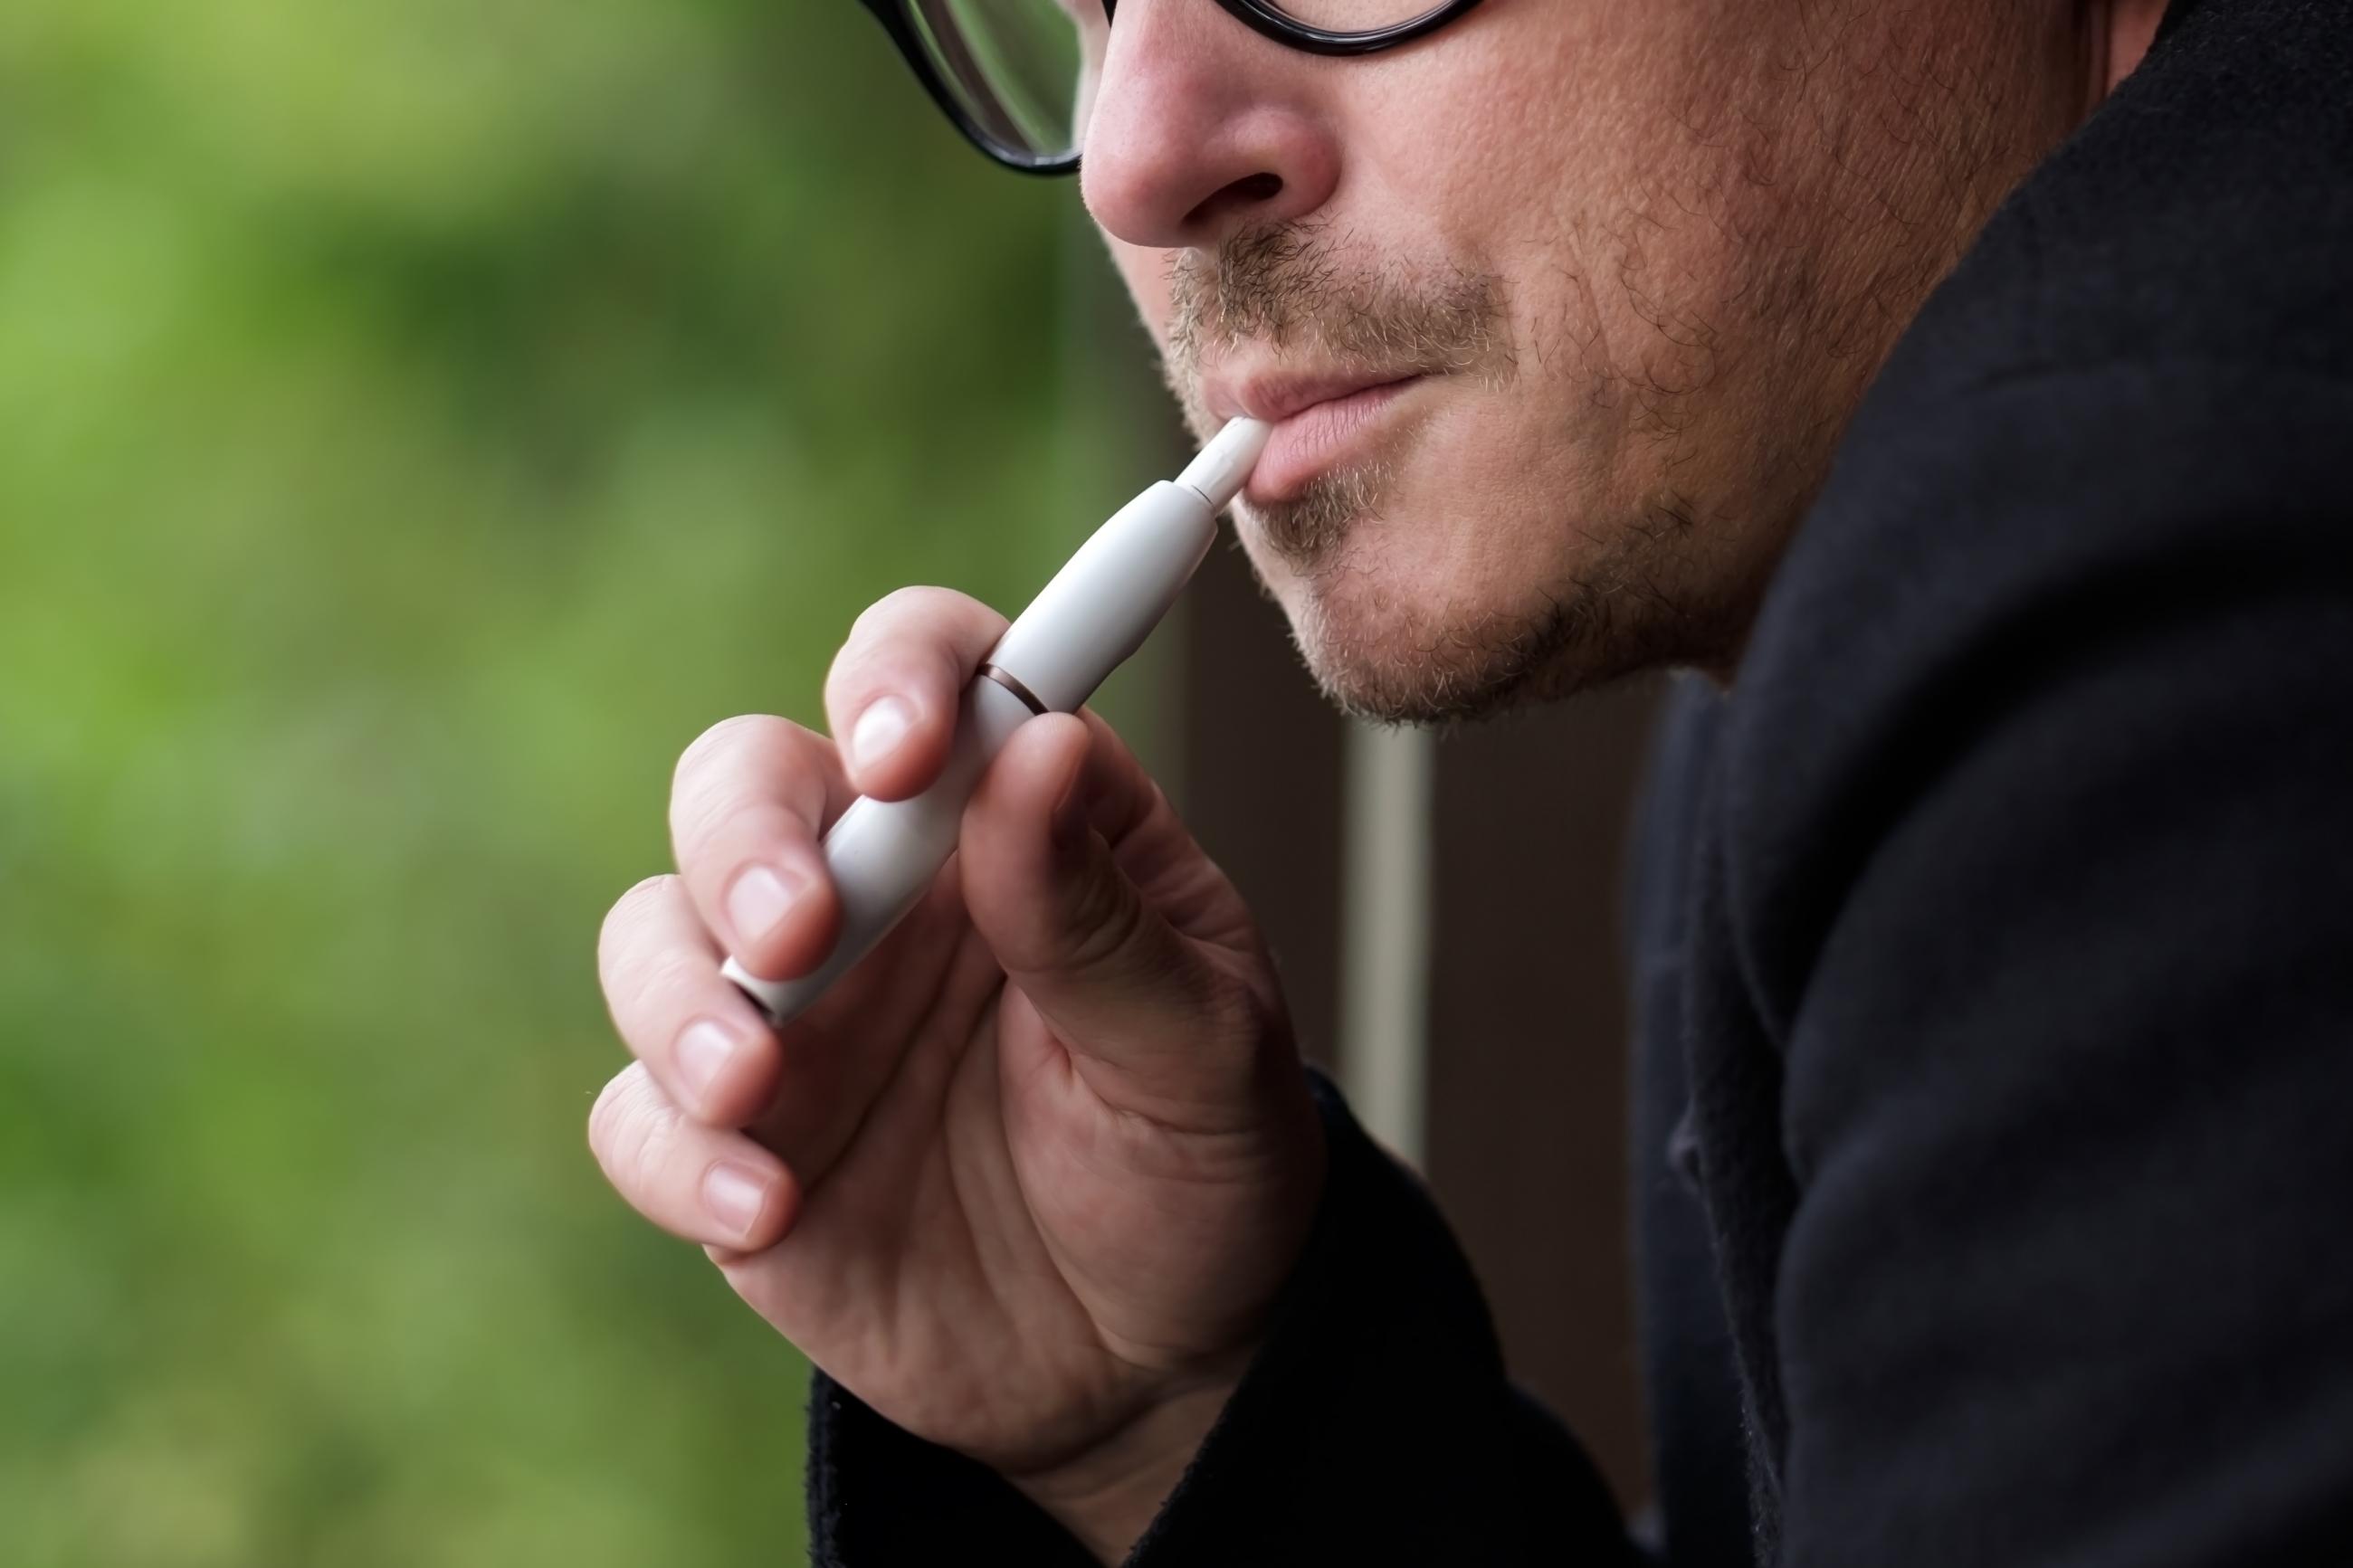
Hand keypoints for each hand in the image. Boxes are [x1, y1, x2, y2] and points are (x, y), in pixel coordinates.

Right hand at [588, 586, 1326, 1560]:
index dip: (900, 674)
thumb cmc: (1195, 1163)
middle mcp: (880, 889)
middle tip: (802, 928)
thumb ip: (1102, 915)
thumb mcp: (1200, 1050)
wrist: (1151, 1362)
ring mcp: (794, 1013)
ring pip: (655, 933)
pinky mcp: (728, 1141)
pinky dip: (678, 1153)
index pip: (932, 670)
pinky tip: (767, 1211)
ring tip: (756, 1084)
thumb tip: (1041, 744)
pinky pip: (640, 1116)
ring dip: (682, 996)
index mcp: (1011, 820)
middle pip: (747, 778)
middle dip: (747, 837)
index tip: (910, 751)